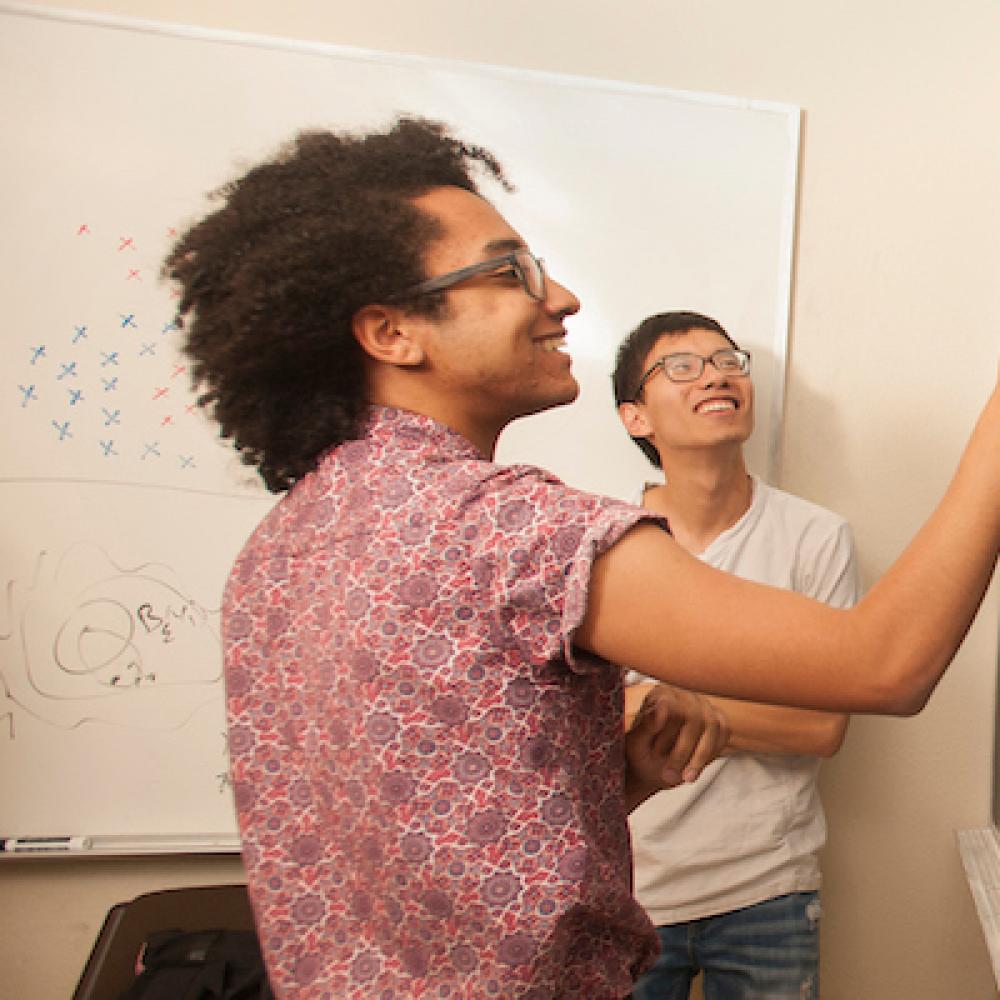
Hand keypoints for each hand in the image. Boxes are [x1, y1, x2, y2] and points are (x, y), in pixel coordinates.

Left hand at [624, 684, 728, 809]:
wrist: (651, 766)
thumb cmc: (640, 751)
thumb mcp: (636, 743)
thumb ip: (647, 725)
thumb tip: (662, 707)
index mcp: (661, 694)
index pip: (672, 707)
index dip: (666, 734)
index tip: (656, 754)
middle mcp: (684, 695)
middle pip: (695, 718)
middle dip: (683, 751)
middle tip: (668, 775)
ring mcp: (703, 706)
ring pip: (714, 726)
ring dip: (699, 757)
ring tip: (685, 778)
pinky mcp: (717, 720)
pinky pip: (724, 733)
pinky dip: (712, 754)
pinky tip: (695, 768)